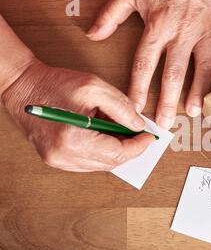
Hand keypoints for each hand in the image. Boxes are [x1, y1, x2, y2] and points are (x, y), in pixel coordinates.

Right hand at [1, 60, 153, 171]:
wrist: (23, 86)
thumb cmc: (55, 84)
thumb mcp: (95, 87)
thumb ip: (122, 108)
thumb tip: (139, 126)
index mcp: (73, 139)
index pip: (118, 154)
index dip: (138, 146)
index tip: (149, 137)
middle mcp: (64, 156)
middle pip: (111, 163)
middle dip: (130, 149)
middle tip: (141, 135)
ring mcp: (58, 161)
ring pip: (101, 165)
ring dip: (117, 151)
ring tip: (122, 131)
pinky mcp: (56, 159)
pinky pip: (88, 162)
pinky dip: (102, 151)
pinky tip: (106, 136)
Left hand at [87, 0, 210, 128]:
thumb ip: (111, 15)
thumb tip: (92, 35)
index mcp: (159, 25)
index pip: (146, 63)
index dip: (139, 88)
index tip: (135, 109)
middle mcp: (183, 32)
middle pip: (175, 73)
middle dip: (169, 100)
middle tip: (166, 123)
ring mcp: (207, 32)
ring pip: (205, 68)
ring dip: (200, 92)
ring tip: (195, 112)